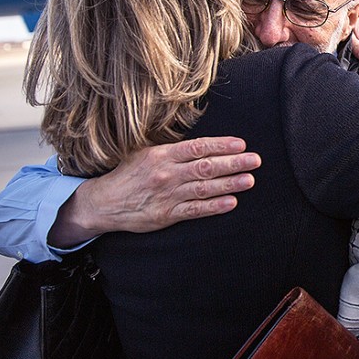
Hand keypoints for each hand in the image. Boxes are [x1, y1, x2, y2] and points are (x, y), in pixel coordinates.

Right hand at [48, 137, 260, 246]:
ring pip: (204, 188)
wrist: (103, 203)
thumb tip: (202, 143)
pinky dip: (214, 206)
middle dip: (233, 163)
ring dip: (229, 184)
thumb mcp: (145, 152)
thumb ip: (172, 149)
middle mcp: (167, 173)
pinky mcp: (167, 214)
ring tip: (249, 180)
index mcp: (162, 155)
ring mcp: (168, 195)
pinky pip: (195, 210)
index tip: (241, 144)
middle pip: (206, 166)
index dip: (221, 145)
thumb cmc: (128, 174)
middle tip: (255, 160)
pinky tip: (231, 202)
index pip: (197, 147)